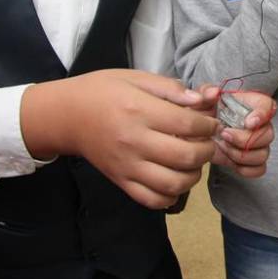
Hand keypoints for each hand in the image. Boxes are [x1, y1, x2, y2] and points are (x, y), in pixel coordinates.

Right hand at [21, 69, 218, 209]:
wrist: (66, 115)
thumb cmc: (103, 92)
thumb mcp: (137, 78)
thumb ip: (171, 88)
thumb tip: (202, 99)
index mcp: (139, 111)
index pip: (188, 124)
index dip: (208, 124)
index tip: (211, 121)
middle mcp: (134, 142)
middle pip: (186, 156)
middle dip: (207, 150)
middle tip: (207, 142)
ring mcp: (127, 166)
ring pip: (174, 183)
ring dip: (194, 175)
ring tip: (193, 161)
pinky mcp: (120, 182)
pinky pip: (152, 200)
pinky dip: (171, 195)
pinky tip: (176, 179)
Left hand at [193, 86, 275, 177]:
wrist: (196, 133)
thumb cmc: (204, 112)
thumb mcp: (201, 98)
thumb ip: (205, 92)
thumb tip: (214, 93)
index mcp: (251, 105)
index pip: (268, 106)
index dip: (262, 115)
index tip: (248, 122)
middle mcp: (260, 124)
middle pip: (268, 134)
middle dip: (244, 139)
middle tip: (224, 135)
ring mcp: (257, 144)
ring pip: (263, 154)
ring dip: (241, 155)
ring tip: (223, 147)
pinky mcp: (250, 161)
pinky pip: (259, 169)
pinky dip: (246, 169)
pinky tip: (231, 163)